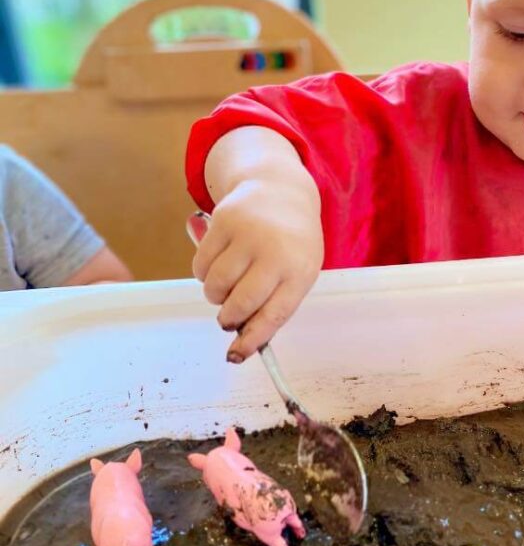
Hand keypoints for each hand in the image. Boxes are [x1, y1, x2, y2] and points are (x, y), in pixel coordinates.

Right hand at [191, 173, 322, 361]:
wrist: (280, 191)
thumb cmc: (290, 243)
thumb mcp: (296, 271)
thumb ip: (273, 303)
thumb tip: (241, 342)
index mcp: (300, 270)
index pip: (274, 314)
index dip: (253, 339)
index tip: (237, 354)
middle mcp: (276, 252)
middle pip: (241, 303)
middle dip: (229, 318)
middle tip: (228, 318)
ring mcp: (249, 235)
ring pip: (216, 285)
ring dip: (215, 295)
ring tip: (227, 286)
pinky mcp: (224, 221)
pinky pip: (201, 265)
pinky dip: (204, 274)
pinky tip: (218, 265)